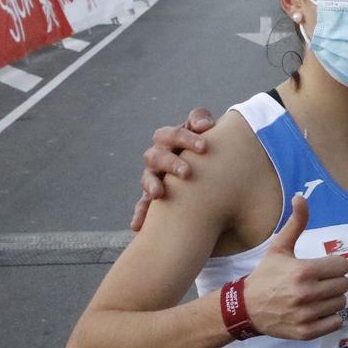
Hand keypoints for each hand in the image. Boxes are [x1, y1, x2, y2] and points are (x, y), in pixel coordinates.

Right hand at [132, 108, 216, 230]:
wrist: (210, 176)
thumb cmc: (209, 151)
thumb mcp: (209, 135)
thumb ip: (203, 122)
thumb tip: (205, 126)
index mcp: (172, 139)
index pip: (173, 134)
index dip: (186, 138)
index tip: (204, 148)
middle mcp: (159, 156)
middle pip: (157, 155)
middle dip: (171, 162)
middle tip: (187, 173)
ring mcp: (154, 176)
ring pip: (147, 177)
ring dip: (151, 184)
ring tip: (158, 194)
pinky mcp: (154, 197)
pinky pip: (143, 205)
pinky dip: (141, 213)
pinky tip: (137, 225)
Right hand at [235, 196, 347, 340]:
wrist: (246, 307)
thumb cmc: (266, 275)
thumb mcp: (279, 247)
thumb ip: (296, 223)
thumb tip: (301, 196)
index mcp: (304, 271)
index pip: (343, 265)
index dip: (335, 265)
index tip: (325, 267)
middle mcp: (307, 293)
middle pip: (344, 285)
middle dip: (334, 281)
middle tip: (320, 282)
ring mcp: (307, 314)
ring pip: (341, 303)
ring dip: (332, 299)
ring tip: (317, 296)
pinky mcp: (306, 331)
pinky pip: (336, 323)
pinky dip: (330, 318)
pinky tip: (317, 311)